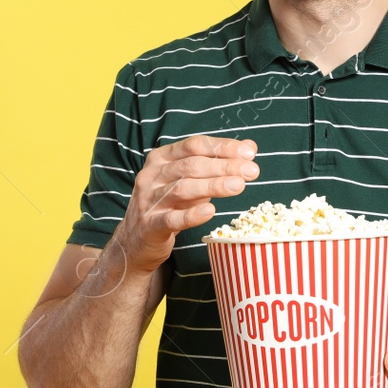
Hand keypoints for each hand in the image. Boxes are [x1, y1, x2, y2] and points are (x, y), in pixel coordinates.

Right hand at [114, 134, 257, 272]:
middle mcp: (152, 176)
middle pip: (191, 165)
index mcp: (161, 158)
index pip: (194, 145)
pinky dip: (192, 214)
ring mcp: (148, 201)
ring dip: (214, 186)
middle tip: (252, 171)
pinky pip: (172, 218)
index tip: (249, 153)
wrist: (135, 242)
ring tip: (239, 186)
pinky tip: (210, 210)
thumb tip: (249, 147)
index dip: (222, 147)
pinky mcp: (150, 226)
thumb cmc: (168, 205)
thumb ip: (217, 163)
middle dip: (224, 166)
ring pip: (183, 188)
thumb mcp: (191, 180)